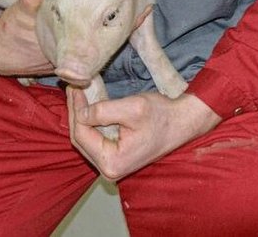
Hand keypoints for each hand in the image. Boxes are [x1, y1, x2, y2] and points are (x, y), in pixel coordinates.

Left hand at [66, 86, 219, 179]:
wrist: (184, 122)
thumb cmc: (162, 115)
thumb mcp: (133, 108)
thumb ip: (103, 111)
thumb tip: (80, 112)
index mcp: (112, 162)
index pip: (81, 135)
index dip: (75, 109)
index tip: (74, 87)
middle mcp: (110, 170)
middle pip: (81, 140)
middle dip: (76, 113)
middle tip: (74, 89)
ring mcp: (113, 165)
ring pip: (87, 140)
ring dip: (83, 117)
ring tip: (79, 95)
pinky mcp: (118, 158)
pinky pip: (97, 140)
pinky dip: (92, 123)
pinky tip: (91, 106)